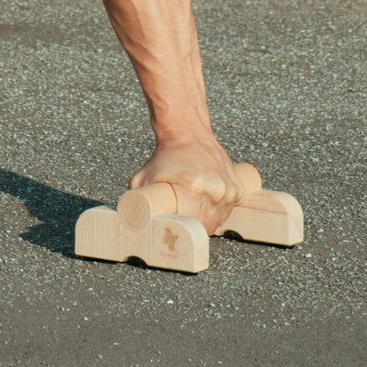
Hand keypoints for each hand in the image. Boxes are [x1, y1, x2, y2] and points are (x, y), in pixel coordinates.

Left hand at [130, 136, 255, 234]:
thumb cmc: (165, 156)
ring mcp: (229, 189)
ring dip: (208, 219)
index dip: (184, 233)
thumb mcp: (142, 179)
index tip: (176, 230)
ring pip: (220, 219)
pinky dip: (218, 209)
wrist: (188, 133)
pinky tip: (206, 201)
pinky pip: (228, 209)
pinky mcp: (237, 188)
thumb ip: (135, 203)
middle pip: (208, 226)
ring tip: (193, 208)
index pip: (194, 227)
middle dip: (195, 228)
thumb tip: (129, 223)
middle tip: (182, 221)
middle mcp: (216, 189)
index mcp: (194, 188)